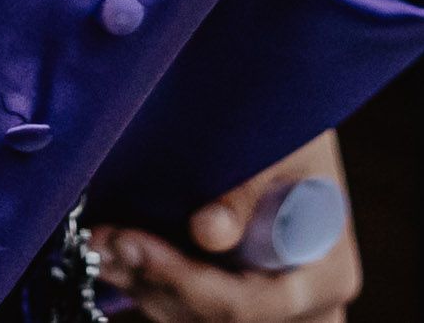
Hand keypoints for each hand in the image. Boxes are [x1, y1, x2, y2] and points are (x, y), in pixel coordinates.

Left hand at [88, 135, 362, 322]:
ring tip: (96, 240)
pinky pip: (182, 307)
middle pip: (216, 319)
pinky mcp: (230, 295)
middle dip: (152, 281)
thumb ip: (248, 189)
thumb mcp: (281, 144)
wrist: (287, 120)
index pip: (251, 304)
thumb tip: (209, 232)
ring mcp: (266, 307)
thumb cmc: (291, 125)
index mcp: (327, 274)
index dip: (186, 281)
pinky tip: (109, 250)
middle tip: (101, 240)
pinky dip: (144, 280)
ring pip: (190, 318)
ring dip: (138, 281)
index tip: (133, 242)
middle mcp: (302, 306)